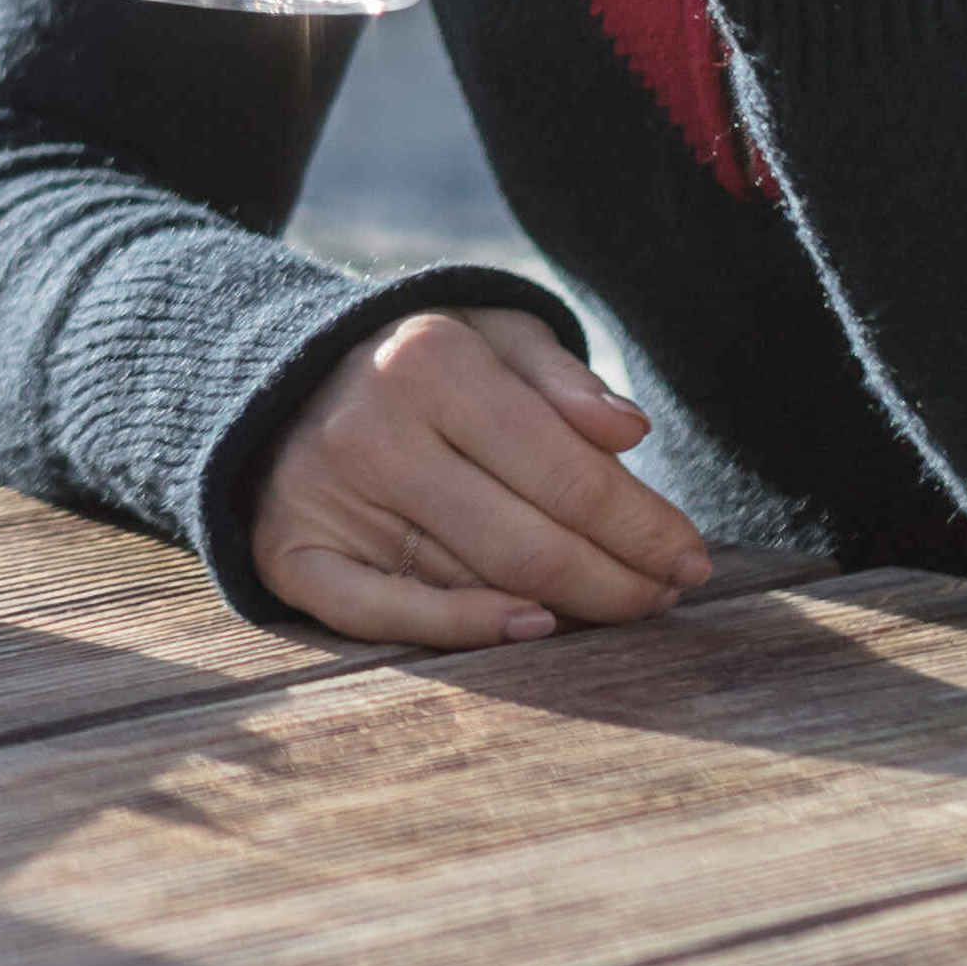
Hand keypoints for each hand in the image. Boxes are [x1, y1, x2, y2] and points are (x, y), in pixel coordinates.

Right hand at [260, 306, 711, 650]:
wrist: (275, 380)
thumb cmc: (417, 364)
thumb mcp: (491, 335)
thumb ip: (562, 379)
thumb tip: (629, 434)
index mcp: (429, 363)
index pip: (566, 471)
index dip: (642, 526)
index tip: (690, 556)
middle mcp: (373, 430)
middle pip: (529, 542)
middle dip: (617, 581)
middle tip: (667, 594)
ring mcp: (326, 497)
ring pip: (474, 580)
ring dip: (565, 606)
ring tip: (622, 603)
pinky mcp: (290, 554)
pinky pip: (384, 616)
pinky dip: (462, 630)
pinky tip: (532, 627)